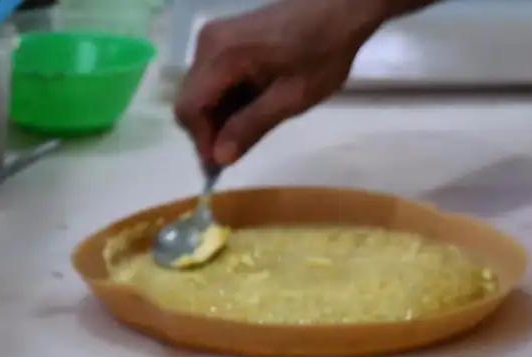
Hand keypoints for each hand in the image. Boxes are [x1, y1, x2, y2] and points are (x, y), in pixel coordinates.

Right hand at [175, 0, 393, 168]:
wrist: (341, 7)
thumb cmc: (323, 50)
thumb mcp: (292, 97)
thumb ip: (251, 126)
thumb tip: (220, 158)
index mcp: (221, 55)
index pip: (190, 108)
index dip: (202, 141)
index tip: (221, 167)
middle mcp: (207, 43)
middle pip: (190, 100)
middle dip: (208, 130)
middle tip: (235, 153)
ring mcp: (214, 38)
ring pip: (199, 91)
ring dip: (218, 116)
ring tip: (249, 130)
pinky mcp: (224, 38)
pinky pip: (211, 77)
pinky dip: (225, 98)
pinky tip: (250, 108)